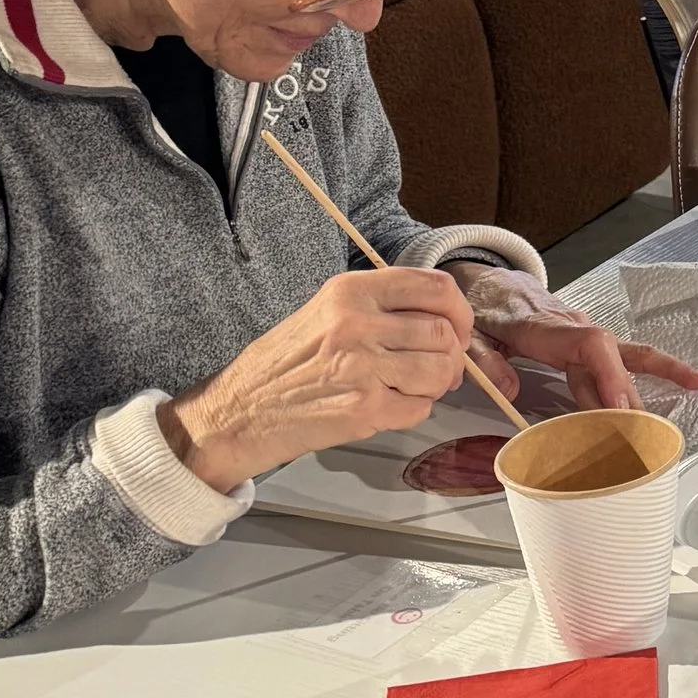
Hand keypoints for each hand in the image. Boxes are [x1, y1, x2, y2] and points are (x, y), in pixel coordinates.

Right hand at [164, 269, 484, 492]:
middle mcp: (357, 323)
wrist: (239, 410)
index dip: (459, 310)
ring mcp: (362, 366)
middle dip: (451, 355)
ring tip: (414, 387)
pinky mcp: (364, 408)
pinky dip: (415, 410)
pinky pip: (420, 408)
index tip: (458, 328)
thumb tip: (443, 321)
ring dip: (437, 384)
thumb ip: (382, 309)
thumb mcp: (327, 312)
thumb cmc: (285, 363)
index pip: (435, 286)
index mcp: (350, 291)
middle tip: (439, 367)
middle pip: (444, 333)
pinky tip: (390, 406)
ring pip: (440, 371)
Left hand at [457, 271, 697, 414]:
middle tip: (635, 440)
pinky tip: (691, 381)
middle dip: (626, 401)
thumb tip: (510, 392)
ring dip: (640, 395)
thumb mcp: (473, 334)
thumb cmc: (485, 310)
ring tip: (659, 427)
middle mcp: (576, 329)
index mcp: (548, 328)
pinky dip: (660, 369)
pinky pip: (630, 357)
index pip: (590, 345)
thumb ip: (487, 361)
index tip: (618, 408)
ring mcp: (588, 335)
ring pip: (625, 363)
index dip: (609, 375)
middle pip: (612, 362)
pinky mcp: (592, 343)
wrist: (493, 283)